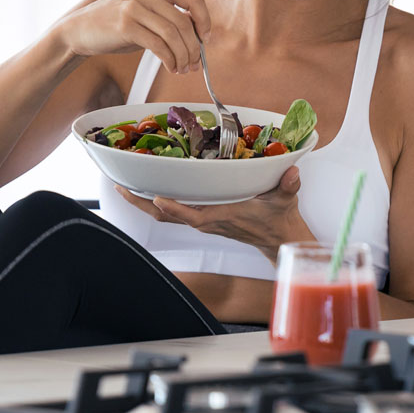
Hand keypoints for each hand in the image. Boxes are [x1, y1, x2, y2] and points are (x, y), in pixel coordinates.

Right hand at [55, 0, 210, 73]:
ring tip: (183, 69)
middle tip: (195, 64)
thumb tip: (199, 37)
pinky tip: (171, 67)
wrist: (83, 27)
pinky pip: (158, 45)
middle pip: (184, 22)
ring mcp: (135, 8)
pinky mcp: (126, 26)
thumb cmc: (120, 23)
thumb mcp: (146, 12)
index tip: (206, 38)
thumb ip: (169, 16)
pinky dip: (169, 60)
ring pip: (173, 35)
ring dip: (183, 57)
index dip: (204, 19)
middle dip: (194, 48)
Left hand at [115, 166, 308, 262]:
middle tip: (121, 187)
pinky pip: (173, 214)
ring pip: (166, 216)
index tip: (157, 196)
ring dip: (144, 204)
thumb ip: (288, 186)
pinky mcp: (203, 219)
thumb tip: (292, 173)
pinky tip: (146, 191)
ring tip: (124, 187)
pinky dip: (157, 203)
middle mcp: (208, 221)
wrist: (279, 239)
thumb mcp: (286, 199)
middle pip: (168, 217)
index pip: (194, 216)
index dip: (175, 208)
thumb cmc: (279, 219)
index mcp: (224, 216)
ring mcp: (203, 221)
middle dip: (143, 204)